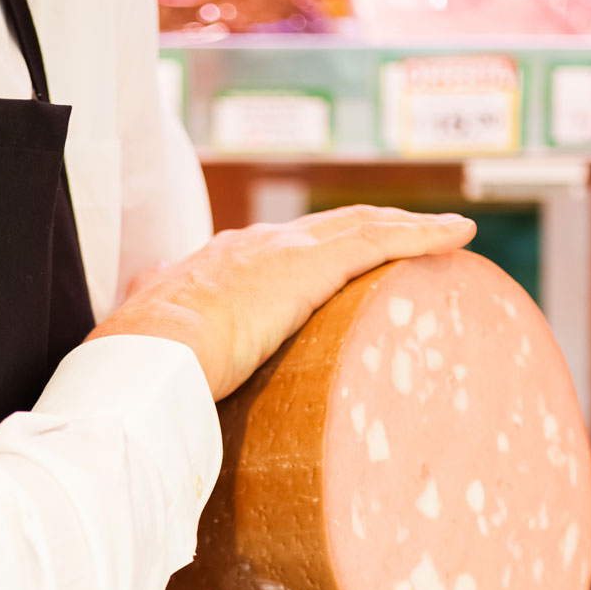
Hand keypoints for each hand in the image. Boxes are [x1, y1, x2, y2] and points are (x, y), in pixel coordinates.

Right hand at [88, 206, 475, 400]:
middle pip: (323, 228)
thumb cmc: (144, 364)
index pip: (272, 248)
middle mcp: (250, 246)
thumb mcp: (142, 343)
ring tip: (444, 234)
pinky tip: (457, 236)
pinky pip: (381, 239)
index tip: (329, 259)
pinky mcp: (310, 264)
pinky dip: (421, 233)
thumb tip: (133, 353)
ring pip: (358, 225)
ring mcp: (281, 250)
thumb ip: (145, 335)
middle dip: (365, 229)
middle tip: (405, 238)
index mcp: (214, 265)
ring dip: (404, 227)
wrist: (151, 352)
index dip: (308, 249)